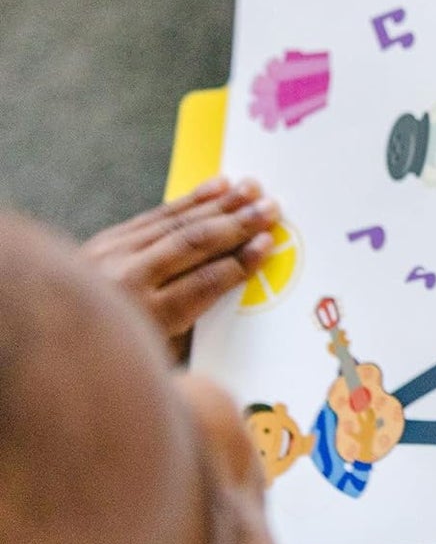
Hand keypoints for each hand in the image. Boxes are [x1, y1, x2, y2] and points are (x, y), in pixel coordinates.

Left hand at [83, 177, 279, 354]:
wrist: (56, 334)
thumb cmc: (117, 356)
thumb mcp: (161, 355)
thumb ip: (195, 323)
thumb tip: (233, 284)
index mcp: (147, 316)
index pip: (205, 282)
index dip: (241, 262)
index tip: (267, 245)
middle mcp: (127, 279)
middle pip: (193, 245)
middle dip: (238, 225)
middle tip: (271, 210)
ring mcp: (112, 254)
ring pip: (177, 222)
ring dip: (220, 204)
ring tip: (252, 190)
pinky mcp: (107, 239)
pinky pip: (155, 214)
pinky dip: (189, 200)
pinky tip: (217, 187)